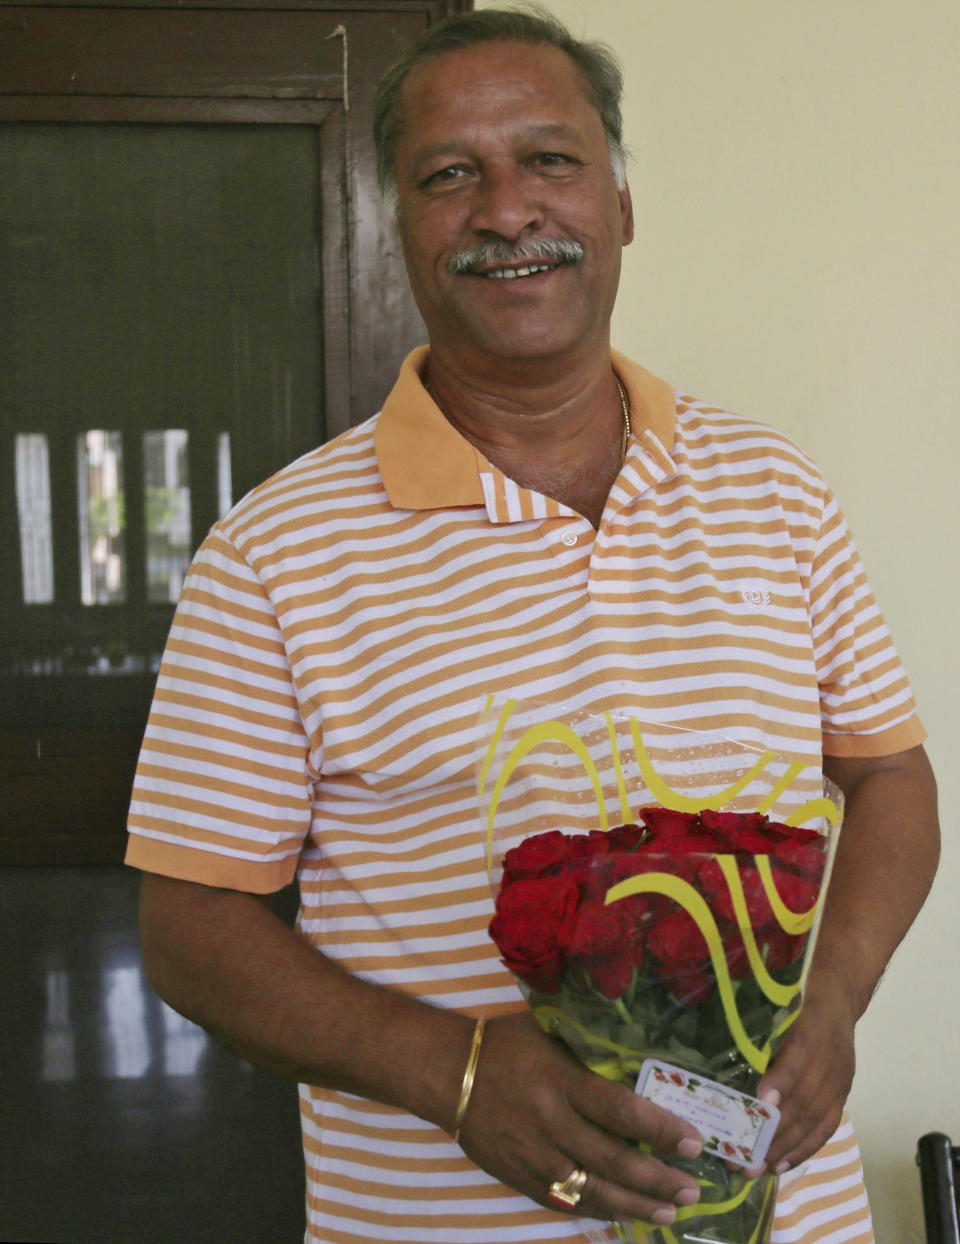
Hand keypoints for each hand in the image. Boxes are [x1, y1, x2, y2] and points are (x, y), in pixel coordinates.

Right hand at [457, 1012, 704, 1226]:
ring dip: (636, 1204)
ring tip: (670, 1210)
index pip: (621, 1111)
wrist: (449, 1075)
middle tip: (693, 1188)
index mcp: (561, 1081)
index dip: (661, 1130)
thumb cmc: (505, 1043)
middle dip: (658, 1178)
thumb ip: (588, 1043)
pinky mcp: (521, 1178)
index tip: (694, 1142)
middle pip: (613, 1160)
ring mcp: (536, 1157)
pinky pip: (566, 1202)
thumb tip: (638, 1045)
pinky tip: (624, 1214)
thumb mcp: (548, 1029)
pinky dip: (598, 1210)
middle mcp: (552, 1123)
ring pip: (593, 1191)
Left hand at [757, 984, 856, 1174]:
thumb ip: (756, 1019)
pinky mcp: (843, 1093)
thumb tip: (715, 1042)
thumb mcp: (779, 997)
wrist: (839, 995)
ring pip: (815, 1120)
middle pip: (805, 1100)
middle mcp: (829, 1058)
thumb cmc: (797, 994)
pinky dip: (806, 1148)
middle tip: (743, 1155)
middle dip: (774, 1132)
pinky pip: (827, 1126)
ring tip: (758, 1168)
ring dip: (786, 1148)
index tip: (759, 1103)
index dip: (781, 1082)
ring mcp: (839, 1079)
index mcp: (812, 1028)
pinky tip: (783, 1164)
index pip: (798, 1059)